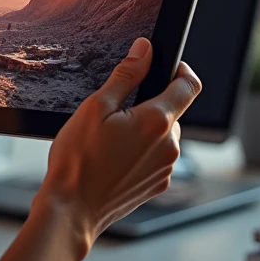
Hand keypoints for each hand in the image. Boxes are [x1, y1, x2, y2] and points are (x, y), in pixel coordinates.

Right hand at [36, 38, 200, 256]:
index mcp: (157, 121)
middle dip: (152, 104)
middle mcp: (170, 146)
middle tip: (118, 112)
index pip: (189, 86)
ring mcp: (166, 168)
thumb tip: (144, 50)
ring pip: (165, 136)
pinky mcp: (158, 185)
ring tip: (111, 140)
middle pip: (173, 111)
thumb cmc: (77, 160)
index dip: (181, 70)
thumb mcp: (95, 107)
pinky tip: (115, 159)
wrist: (71, 210)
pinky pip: (158, 158)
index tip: (168, 67)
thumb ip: (126, 75)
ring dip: (147, 130)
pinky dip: (143, 152)